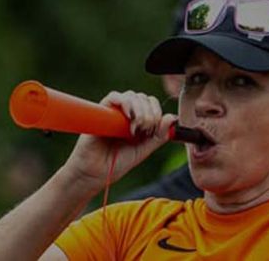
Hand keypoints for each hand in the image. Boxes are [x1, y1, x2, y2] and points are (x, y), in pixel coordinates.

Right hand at [61, 91, 175, 191]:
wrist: (95, 173)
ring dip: (139, 110)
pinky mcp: (101, 111)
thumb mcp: (144, 150)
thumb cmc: (116, 163)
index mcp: (138, 121)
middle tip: (143, 131)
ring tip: (133, 128)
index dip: (156, 113)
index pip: (152, 104)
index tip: (152, 130)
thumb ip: (159, 136)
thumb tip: (173, 117)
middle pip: (144, 98)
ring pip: (132, 96)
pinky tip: (127, 117)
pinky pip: (114, 97)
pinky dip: (124, 103)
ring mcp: (114, 111)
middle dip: (149, 114)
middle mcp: (126, 114)